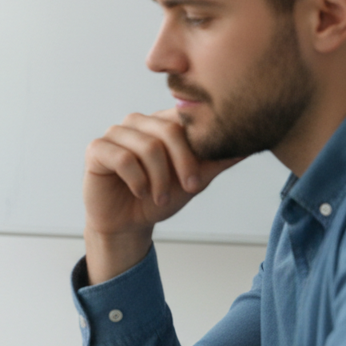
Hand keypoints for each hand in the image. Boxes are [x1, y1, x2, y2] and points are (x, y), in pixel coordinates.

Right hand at [83, 110, 238, 282]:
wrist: (128, 224)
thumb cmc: (158, 197)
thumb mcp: (194, 179)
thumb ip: (217, 160)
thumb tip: (248, 145)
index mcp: (160, 123)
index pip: (184, 121)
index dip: (195, 149)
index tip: (196, 180)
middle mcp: (137, 123)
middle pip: (168, 131)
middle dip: (181, 164)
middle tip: (187, 188)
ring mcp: (115, 134)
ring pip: (147, 146)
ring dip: (159, 178)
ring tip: (160, 197)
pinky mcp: (97, 150)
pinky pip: (122, 158)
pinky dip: (136, 180)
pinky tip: (139, 192)